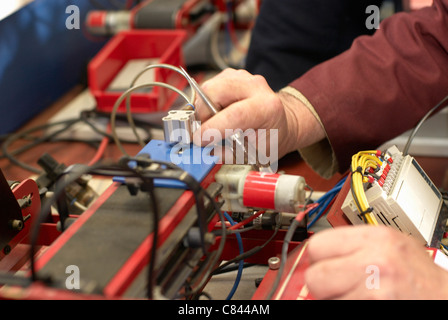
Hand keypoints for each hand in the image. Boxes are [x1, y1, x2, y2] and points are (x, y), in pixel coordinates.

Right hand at [192, 68, 323, 160]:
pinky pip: (208, 87)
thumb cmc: (271, 137)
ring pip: (207, 88)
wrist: (281, 122)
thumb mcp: (257, 154)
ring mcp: (241, 77)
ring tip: (213, 124)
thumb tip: (207, 151)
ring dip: (203, 109)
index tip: (199, 140)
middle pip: (214, 92)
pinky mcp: (230, 75)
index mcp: (268, 107)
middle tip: (202, 131)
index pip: (234, 114)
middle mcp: (255, 86)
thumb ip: (231, 154)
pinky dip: (205, 102)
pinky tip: (216, 114)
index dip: (212, 128)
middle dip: (202, 114)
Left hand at [305, 225, 447, 299]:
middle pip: (316, 276)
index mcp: (374, 238)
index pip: (317, 245)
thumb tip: (321, 253)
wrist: (445, 298)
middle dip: (322, 284)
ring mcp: (374, 291)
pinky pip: (338, 307)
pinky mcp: (373, 308)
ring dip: (335, 298)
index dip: (318, 258)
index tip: (324, 264)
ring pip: (325, 298)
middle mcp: (374, 262)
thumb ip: (355, 245)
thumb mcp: (389, 244)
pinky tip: (362, 301)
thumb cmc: (418, 274)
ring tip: (356, 294)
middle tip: (337, 285)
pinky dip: (346, 305)